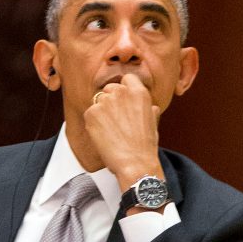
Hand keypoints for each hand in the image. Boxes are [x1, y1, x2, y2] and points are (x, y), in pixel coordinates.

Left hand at [84, 73, 164, 191]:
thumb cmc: (145, 146)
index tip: (123, 101)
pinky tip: (103, 136)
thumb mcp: (153, 122)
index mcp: (139, 92)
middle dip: (110, 101)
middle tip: (115, 120)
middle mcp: (121, 92)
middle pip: (109, 89)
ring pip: (98, 101)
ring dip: (101, 113)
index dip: (124, 89)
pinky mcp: (91, 113)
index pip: (127, 79)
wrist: (134, 163)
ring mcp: (104, 101)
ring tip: (111, 131)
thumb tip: (150, 107)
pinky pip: (89, 114)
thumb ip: (148, 109)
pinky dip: (93, 124)